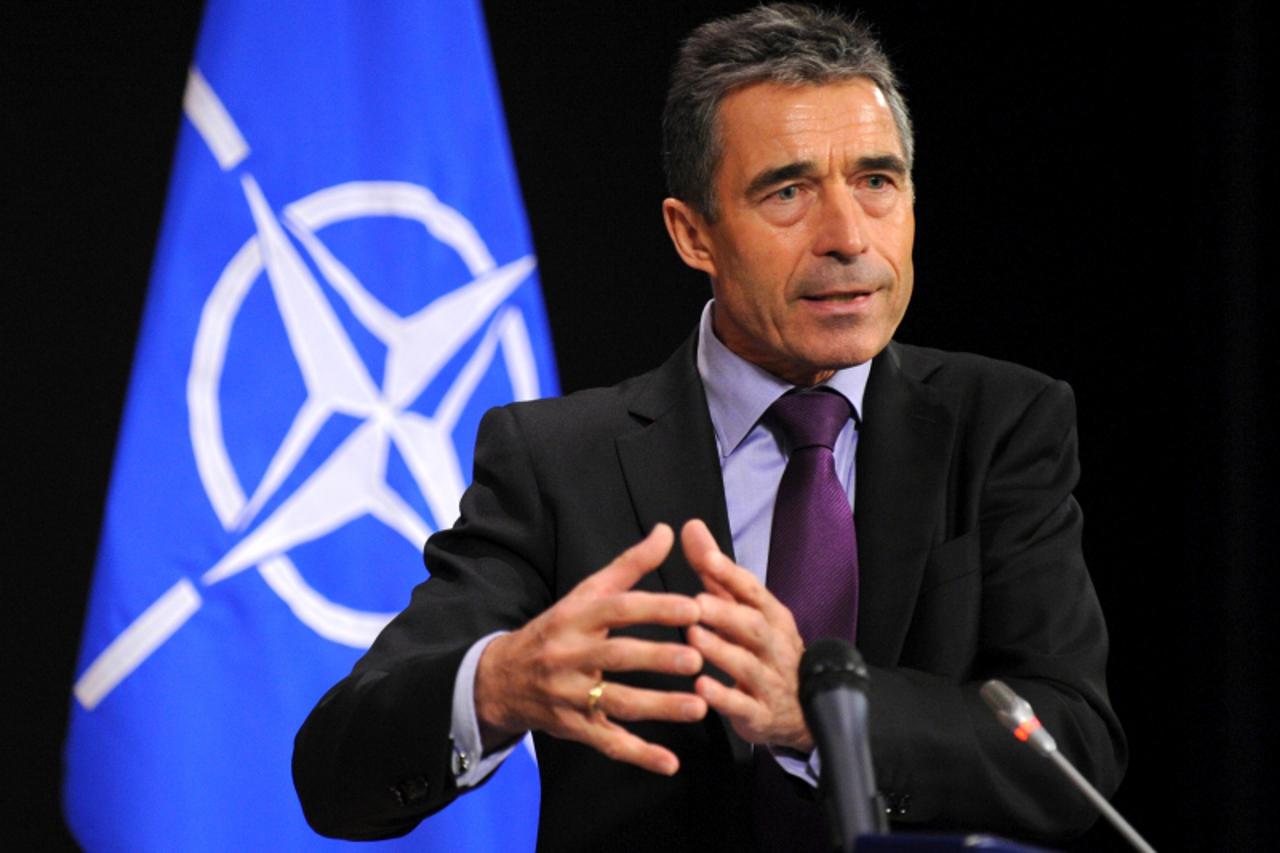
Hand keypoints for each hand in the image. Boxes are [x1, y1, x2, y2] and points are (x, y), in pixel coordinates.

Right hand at [475, 524, 707, 774]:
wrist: (502, 678)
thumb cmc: (558, 629)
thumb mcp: (585, 594)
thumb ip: (629, 565)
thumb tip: (666, 530)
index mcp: (576, 617)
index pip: (617, 609)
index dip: (655, 607)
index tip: (694, 607)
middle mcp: (570, 655)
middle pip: (616, 656)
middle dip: (657, 658)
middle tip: (699, 658)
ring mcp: (570, 695)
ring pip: (616, 703)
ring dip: (658, 707)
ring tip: (699, 707)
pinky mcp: (574, 728)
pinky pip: (608, 742)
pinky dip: (639, 755)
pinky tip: (671, 764)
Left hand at [681, 519, 812, 752]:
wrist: (803, 710)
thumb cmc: (763, 650)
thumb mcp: (745, 609)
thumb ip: (715, 572)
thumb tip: (690, 527)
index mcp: (771, 616)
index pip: (754, 590)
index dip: (731, 574)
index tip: (708, 558)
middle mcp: (775, 645)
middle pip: (754, 626)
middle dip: (726, 613)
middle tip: (695, 603)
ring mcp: (770, 681)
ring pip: (748, 664)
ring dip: (721, 650)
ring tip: (694, 637)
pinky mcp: (761, 714)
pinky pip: (744, 706)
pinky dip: (723, 698)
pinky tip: (700, 688)